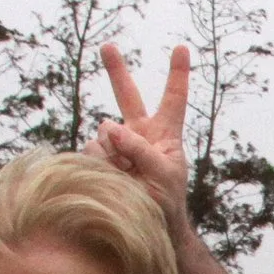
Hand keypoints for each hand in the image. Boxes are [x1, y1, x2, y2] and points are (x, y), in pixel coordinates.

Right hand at [90, 43, 192, 237]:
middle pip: (127, 96)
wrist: (146, 226)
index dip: (177, 74)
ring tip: (127, 177)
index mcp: (164, 135)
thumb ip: (142, 149)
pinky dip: (100, 164)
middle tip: (108, 47)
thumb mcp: (164, 175)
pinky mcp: (98, 158)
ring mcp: (116, 145)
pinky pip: (92, 152)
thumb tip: (110, 127)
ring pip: (105, 132)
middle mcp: (139, 134)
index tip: (181, 48)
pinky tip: (112, 178)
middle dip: (116, 71)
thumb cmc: (165, 202)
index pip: (173, 100)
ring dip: (114, 153)